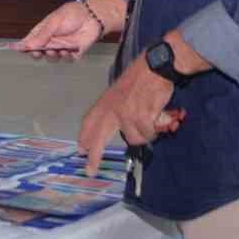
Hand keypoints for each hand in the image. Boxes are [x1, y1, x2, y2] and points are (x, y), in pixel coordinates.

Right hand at [16, 0, 124, 59]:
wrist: (93, 17)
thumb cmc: (72, 14)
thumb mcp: (54, 22)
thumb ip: (42, 35)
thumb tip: (27, 45)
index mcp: (43, 31)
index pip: (30, 41)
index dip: (24, 46)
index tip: (18, 50)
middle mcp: (51, 40)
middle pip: (39, 52)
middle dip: (37, 54)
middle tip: (38, 52)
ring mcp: (61, 47)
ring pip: (51, 58)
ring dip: (52, 56)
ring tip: (55, 50)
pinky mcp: (73, 52)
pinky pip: (66, 60)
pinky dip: (65, 57)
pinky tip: (67, 51)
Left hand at [78, 57, 175, 175]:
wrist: (156, 66)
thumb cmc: (141, 77)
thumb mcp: (121, 90)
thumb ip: (115, 108)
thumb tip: (118, 127)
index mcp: (106, 102)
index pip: (90, 121)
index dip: (85, 136)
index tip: (80, 149)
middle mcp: (113, 109)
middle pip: (99, 138)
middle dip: (94, 156)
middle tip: (89, 171)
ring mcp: (127, 114)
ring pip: (134, 139)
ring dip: (144, 134)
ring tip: (150, 119)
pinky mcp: (142, 117)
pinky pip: (148, 134)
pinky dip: (155, 130)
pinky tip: (157, 117)